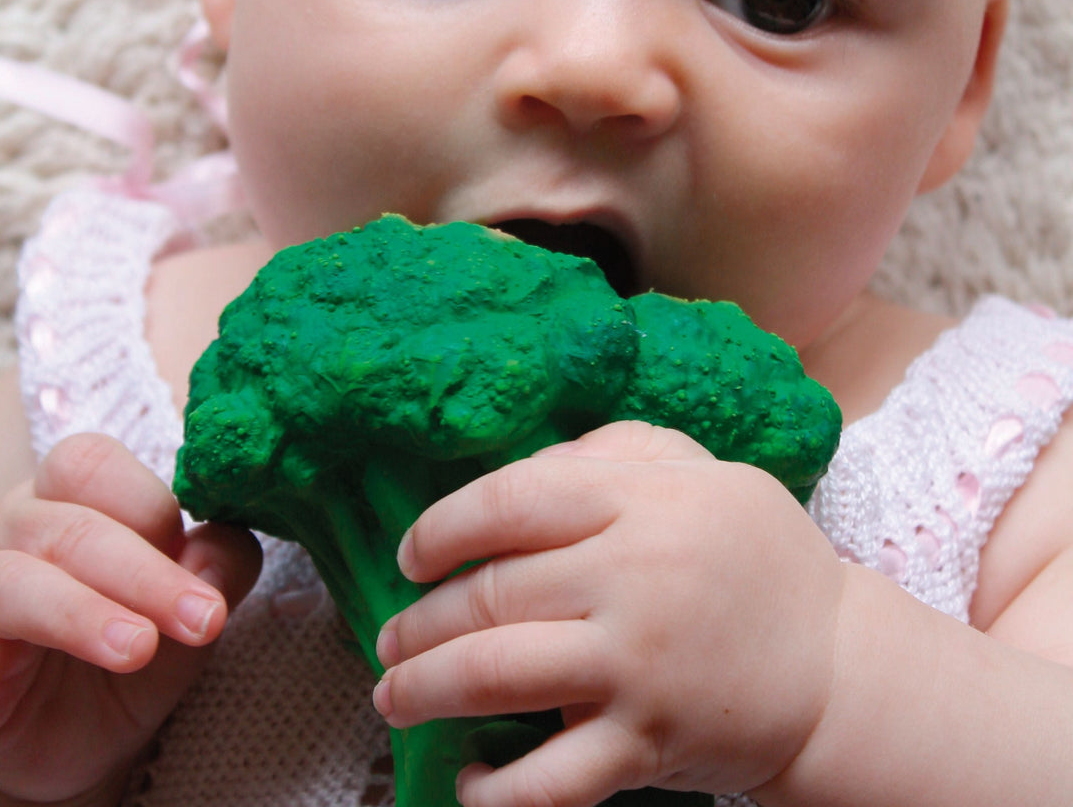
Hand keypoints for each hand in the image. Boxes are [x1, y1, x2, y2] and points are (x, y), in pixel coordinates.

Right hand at [0, 433, 260, 804]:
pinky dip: (63, 621)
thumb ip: (217, 567)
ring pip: (36, 555)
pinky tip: (112, 651)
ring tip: (144, 648)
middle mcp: (24, 521)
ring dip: (102, 601)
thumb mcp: (189, 617)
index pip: (99, 463)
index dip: (158, 502)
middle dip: (150, 564)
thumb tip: (226, 544)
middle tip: (205, 618)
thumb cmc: (126, 662)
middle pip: (77, 502)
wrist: (67, 754)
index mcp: (78, 497)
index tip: (209, 568)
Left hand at [373, 421, 846, 806]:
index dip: (441, 528)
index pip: (509, 502)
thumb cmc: (754, 550)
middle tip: (388, 637)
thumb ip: (607, 454)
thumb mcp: (695, 469)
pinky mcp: (650, 742)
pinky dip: (496, 791)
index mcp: (639, 500)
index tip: (411, 555)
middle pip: (490, 593)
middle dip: (418, 621)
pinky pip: (553, 780)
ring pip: (498, 675)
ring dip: (425, 688)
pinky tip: (469, 783)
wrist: (838, 661)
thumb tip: (518, 473)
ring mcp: (638, 664)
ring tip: (393, 695)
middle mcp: (632, 576)